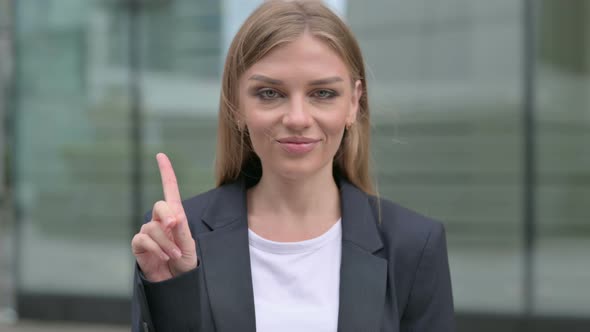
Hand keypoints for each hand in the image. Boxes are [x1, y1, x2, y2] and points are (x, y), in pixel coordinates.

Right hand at [131, 153, 197, 281]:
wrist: (177, 283)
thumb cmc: (186, 264)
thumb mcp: (189, 246)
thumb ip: (181, 231)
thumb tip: (172, 217)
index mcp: (175, 216)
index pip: (170, 190)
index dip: (165, 172)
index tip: (160, 155)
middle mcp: (159, 220)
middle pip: (160, 206)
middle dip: (168, 216)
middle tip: (175, 228)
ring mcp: (148, 232)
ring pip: (152, 226)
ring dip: (166, 242)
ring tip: (174, 255)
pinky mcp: (138, 244)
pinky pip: (143, 238)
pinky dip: (155, 248)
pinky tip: (163, 257)